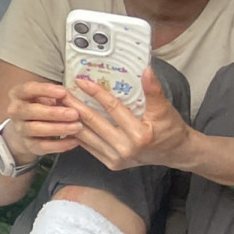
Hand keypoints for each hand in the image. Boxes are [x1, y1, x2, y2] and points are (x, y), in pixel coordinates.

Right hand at [0, 79, 84, 164]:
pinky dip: (60, 144)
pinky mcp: (28, 145)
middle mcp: (15, 111)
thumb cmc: (40, 107)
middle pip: (31, 111)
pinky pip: (43, 146)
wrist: (26, 130)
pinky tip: (74, 141)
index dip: (45, 90)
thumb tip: (72, 95)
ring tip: (77, 127)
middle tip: (74, 114)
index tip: (64, 92)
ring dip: (58, 128)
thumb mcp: (45, 97)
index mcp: (18, 95)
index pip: (28, 90)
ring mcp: (20, 129)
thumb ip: (57, 95)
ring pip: (36, 129)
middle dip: (54, 113)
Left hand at [71, 67, 193, 170]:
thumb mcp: (164, 109)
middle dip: (74, 105)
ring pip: (86, 135)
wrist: (175, 153)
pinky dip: (76, 133)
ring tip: (59, 104)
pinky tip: (66, 121)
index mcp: (140, 135)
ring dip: (70, 119)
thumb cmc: (170, 128)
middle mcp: (125, 149)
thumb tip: (146, 69)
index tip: (81, 81)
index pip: (112, 108)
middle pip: (93, 122)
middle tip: (60, 91)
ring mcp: (116, 158)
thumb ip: (153, 90)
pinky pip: (88, 147)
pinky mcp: (111, 164)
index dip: (96, 93)